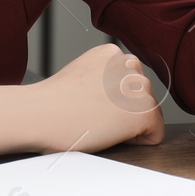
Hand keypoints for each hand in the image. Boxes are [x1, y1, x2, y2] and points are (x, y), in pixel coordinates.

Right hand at [26, 42, 165, 152]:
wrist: (38, 115)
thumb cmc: (50, 103)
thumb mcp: (80, 75)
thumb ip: (103, 76)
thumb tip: (118, 95)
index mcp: (112, 52)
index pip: (129, 83)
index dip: (111, 101)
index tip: (88, 104)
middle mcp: (129, 64)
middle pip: (142, 98)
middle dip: (123, 112)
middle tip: (91, 115)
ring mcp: (139, 87)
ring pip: (149, 116)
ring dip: (129, 126)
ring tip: (98, 123)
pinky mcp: (144, 112)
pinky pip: (155, 135)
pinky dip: (136, 143)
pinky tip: (109, 134)